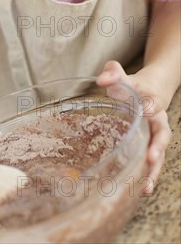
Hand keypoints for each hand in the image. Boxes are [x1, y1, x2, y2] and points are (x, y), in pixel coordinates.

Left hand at [96, 60, 171, 193]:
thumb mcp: (122, 75)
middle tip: (151, 158)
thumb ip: (113, 73)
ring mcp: (155, 137)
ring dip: (153, 171)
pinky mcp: (149, 148)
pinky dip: (147, 176)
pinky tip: (140, 190)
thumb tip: (102, 80)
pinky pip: (150, 163)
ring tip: (146, 186)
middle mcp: (157, 121)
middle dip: (157, 148)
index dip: (150, 106)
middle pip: (162, 135)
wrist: (149, 91)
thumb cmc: (131, 85)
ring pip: (158, 155)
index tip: (146, 110)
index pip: (153, 102)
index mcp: (152, 100)